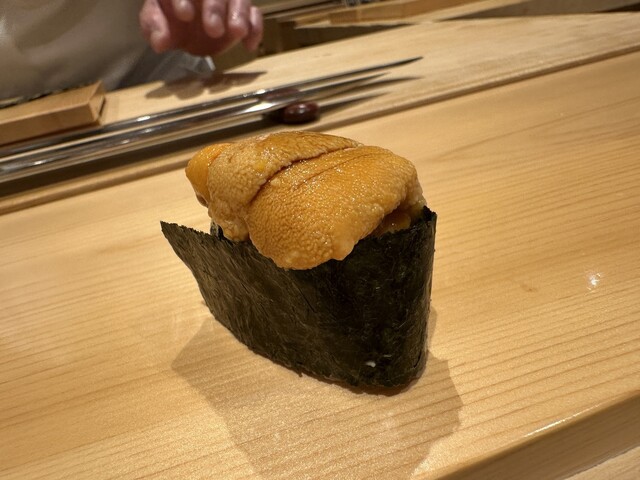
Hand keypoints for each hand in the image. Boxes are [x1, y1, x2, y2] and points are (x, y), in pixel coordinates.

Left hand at [139, 0, 262, 56]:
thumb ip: (154, 26)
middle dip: (215, 7)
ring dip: (240, 14)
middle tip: (213, 29)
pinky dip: (255, 28)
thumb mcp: (155, 22)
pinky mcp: (243, 14)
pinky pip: (255, 15)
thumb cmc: (170, 19)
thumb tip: (160, 42)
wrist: (187, 28)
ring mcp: (228, 0)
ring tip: (237, 31)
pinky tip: (249, 45)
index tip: (184, 15)